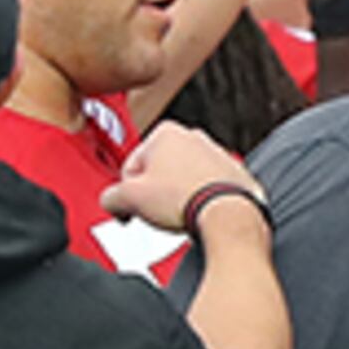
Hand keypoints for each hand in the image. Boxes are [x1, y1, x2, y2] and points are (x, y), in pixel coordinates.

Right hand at [104, 125, 257, 237]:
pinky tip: (201, 215)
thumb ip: (111, 196)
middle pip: (160, 172)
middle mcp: (195, 138)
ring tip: (181, 215)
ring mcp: (219, 156)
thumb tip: (111, 201)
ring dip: (180, 198)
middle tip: (158, 213)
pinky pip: (211, 191)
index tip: (134, 207)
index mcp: (166, 132)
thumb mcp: (130, 198)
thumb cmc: (186, 200)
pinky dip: (204, 202)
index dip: (130, 192)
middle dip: (156, 194)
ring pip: (186, 181)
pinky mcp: (237, 176)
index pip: (132, 165)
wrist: (230, 216)